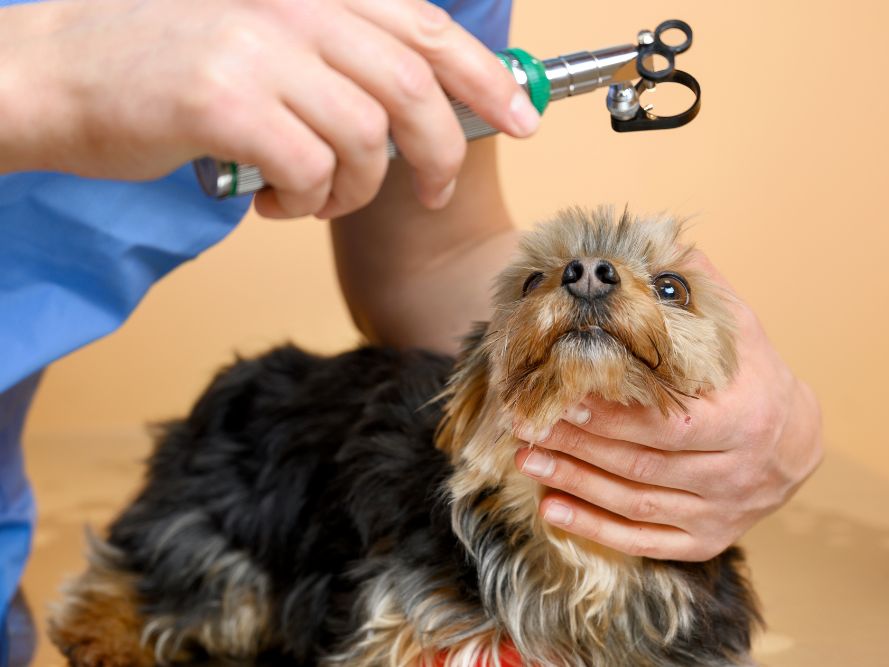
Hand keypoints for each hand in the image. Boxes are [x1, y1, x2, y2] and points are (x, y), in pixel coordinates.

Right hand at [0, 0, 537, 217]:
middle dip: (440, 153)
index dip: (487, 75)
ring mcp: (258, 50)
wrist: (55, 73)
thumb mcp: (262, 43)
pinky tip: (277, 203)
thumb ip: (336, 62)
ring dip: (354, 189)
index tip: (524, 118)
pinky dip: (307, 202)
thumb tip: (414, 111)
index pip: (424, 28)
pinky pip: (312, 169)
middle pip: (414, 87)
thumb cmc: (163, 70)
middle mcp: (292, 8)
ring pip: (367, 140)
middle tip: (433, 191)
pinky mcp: (226, 101)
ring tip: (315, 197)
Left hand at [513, 252, 823, 560]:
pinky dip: (594, 528)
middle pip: (642, 464)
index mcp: (744, 417)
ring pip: (635, 503)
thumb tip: (656, 239)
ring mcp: (721, 512)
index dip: (612, 415)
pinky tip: (551, 508)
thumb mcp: (737, 328)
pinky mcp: (706, 540)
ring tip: (527, 458)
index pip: (668, 423)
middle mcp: (736, 472)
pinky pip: (644, 541)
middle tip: (527, 425)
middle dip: (578, 445)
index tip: (565, 395)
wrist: (796, 443)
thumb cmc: (754, 376)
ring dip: (575, 482)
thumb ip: (697, 290)